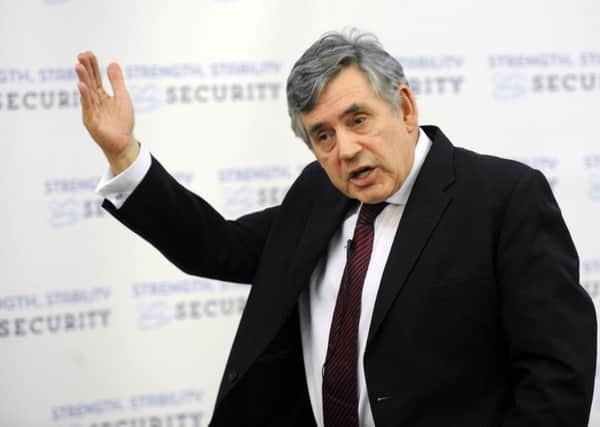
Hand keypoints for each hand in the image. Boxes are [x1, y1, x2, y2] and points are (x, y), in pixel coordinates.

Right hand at [76, 51, 138, 173]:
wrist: (124, 142)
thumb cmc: (123, 122)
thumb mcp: (123, 97)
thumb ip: (117, 82)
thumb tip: (112, 63)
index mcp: (101, 95)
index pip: (95, 77)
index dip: (92, 66)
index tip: (88, 53)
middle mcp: (94, 101)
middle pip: (89, 82)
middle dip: (85, 69)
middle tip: (80, 55)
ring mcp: (91, 111)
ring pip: (86, 92)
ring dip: (82, 79)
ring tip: (78, 66)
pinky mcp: (91, 121)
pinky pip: (87, 107)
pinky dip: (85, 96)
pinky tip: (82, 86)